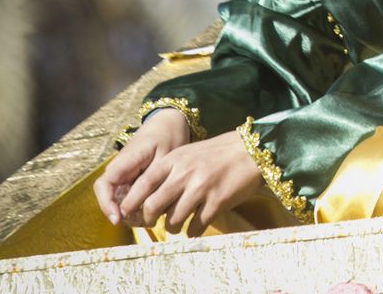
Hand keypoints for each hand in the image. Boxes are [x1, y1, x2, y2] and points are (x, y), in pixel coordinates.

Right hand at [95, 109, 190, 224]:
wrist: (170, 123)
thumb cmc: (168, 136)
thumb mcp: (165, 156)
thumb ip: (153, 179)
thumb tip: (143, 203)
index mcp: (124, 161)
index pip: (104, 185)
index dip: (106, 204)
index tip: (118, 219)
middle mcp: (119, 170)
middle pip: (110, 198)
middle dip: (123, 214)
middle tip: (145, 222)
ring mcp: (125, 176)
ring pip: (120, 201)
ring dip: (132, 213)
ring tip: (153, 218)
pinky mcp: (132, 180)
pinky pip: (130, 198)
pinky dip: (139, 207)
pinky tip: (157, 210)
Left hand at [114, 130, 263, 235]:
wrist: (253, 150)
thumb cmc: (218, 153)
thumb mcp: (189, 154)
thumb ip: (169, 171)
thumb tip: (146, 197)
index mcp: (175, 159)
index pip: (142, 184)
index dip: (131, 202)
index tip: (129, 213)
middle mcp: (185, 173)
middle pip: (153, 206)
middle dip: (149, 219)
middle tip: (153, 222)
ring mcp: (201, 188)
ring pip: (173, 220)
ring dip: (172, 228)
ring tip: (178, 225)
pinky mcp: (217, 202)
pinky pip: (195, 227)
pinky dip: (192, 231)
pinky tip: (196, 226)